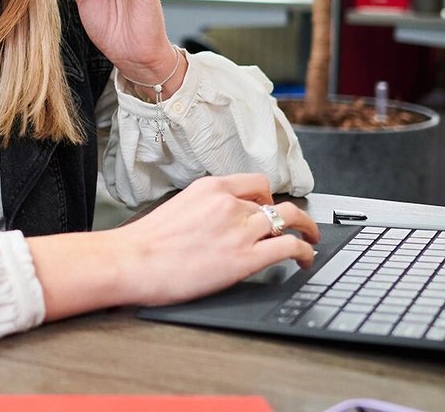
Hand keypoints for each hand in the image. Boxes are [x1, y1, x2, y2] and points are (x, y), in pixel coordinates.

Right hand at [114, 175, 319, 304]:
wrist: (132, 260)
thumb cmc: (144, 242)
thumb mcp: (176, 209)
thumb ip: (202, 209)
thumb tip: (215, 223)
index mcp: (210, 188)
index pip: (254, 183)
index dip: (268, 197)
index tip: (270, 207)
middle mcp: (229, 203)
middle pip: (274, 204)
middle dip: (289, 215)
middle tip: (298, 224)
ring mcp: (240, 229)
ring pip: (289, 220)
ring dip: (306, 231)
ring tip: (312, 241)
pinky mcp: (246, 258)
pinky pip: (289, 247)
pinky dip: (305, 252)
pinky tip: (306, 260)